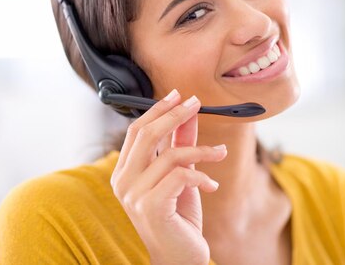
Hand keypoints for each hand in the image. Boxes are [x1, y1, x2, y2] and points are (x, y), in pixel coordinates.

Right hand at [110, 89, 227, 264]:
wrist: (180, 258)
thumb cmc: (177, 218)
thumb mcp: (179, 175)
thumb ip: (180, 144)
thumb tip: (188, 113)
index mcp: (124, 172)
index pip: (137, 130)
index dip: (158, 110)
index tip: (180, 95)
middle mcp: (123, 182)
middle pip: (147, 134)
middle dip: (175, 115)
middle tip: (197, 104)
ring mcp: (133, 195)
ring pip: (170, 154)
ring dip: (203, 150)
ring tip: (221, 153)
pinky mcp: (150, 207)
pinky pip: (180, 175)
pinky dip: (202, 176)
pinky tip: (212, 186)